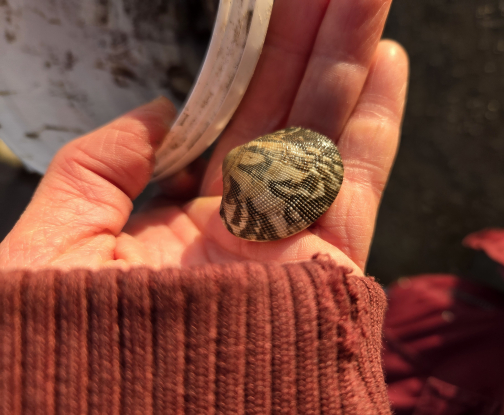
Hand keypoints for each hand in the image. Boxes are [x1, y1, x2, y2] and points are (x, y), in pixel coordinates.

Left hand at [0, 0, 407, 273]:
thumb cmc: (66, 353)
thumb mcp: (53, 241)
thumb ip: (99, 168)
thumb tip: (160, 113)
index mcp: (177, 221)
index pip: (220, 124)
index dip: (244, 64)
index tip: (264, 11)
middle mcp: (237, 227)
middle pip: (280, 116)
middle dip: (307, 44)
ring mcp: (285, 246)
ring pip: (324, 136)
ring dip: (348, 64)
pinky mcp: (323, 271)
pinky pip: (354, 186)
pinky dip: (373, 126)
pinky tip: (386, 66)